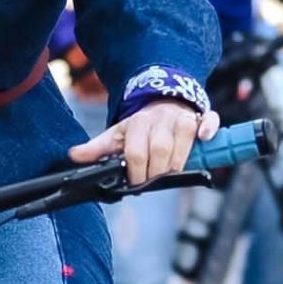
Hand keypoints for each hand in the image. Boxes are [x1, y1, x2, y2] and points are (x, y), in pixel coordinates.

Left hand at [67, 98, 217, 184]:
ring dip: (180, 159)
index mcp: (137, 123)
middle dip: (158, 170)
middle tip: (155, 178)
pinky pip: (208, 119)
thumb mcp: (117, 135)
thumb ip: (97, 149)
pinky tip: (205, 138)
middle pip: (160, 149)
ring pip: (185, 136)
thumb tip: (73, 156)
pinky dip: (209, 129)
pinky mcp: (200, 116)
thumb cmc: (140, 126)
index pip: (136, 152)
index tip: (138, 182)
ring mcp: (181, 116)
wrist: (162, 100)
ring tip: (173, 169)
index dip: (137, 172)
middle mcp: (160, 118)